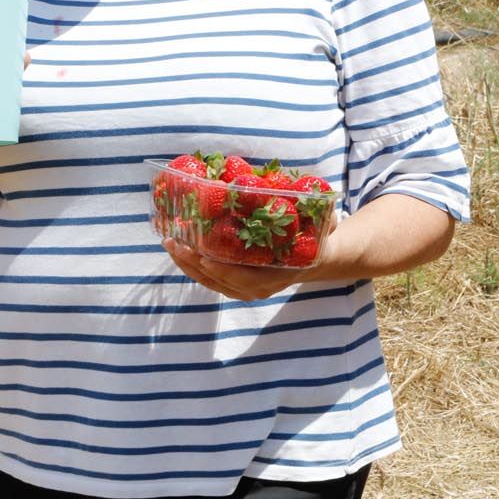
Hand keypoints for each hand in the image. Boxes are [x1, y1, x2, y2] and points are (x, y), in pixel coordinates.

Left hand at [163, 236, 323, 301]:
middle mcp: (258, 288)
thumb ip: (326, 221)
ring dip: (186, 263)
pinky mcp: (236, 282)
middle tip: (174, 242)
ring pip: (209, 280)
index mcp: (276, 277)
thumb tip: (328, 211)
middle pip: (218, 280)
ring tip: (169, 242)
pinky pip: (209, 277)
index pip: (244, 279)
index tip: (202, 255)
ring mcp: (245, 288)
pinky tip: (178, 246)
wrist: (320, 258)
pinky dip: (192, 264)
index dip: (222, 269)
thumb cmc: (320, 238)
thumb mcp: (326, 227)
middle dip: (193, 262)